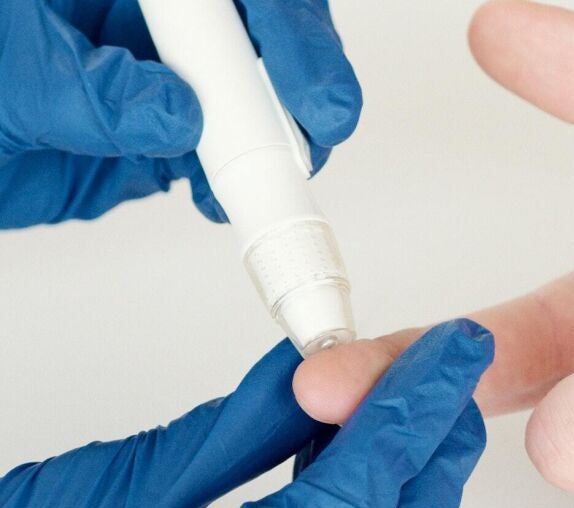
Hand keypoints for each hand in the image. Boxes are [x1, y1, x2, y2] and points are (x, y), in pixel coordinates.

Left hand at [0, 0, 359, 226]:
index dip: (282, 24)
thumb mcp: (2, 76)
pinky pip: (226, 152)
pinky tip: (230, 200)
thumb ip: (85, 92)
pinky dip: (243, 183)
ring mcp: (163, 70)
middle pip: (262, 25)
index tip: (302, 84)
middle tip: (318, 124)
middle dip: (301, 70)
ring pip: (258, 90)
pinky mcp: (163, 131)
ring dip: (278, 137)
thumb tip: (177, 113)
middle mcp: (154, 16)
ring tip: (268, 183)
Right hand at [0, 320, 490, 507]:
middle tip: (447, 382)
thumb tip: (313, 379)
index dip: (411, 414)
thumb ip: (232, 437)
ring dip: (407, 499)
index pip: (355, 503)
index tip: (451, 354)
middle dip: (434, 462)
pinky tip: (358, 480)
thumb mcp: (104, 497)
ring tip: (408, 417)